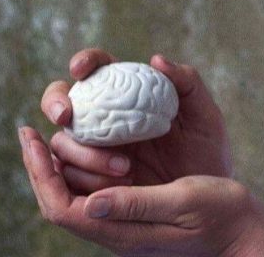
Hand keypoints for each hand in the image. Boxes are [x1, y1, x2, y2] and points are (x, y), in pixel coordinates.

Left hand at [19, 127, 263, 255]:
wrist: (244, 235)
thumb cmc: (222, 217)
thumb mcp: (184, 203)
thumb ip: (138, 204)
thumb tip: (92, 204)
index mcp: (121, 229)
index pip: (59, 206)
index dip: (37, 171)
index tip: (28, 134)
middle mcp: (116, 224)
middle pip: (61, 195)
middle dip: (48, 159)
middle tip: (47, 124)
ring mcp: (126, 215)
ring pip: (78, 186)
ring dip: (72, 154)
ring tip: (78, 121)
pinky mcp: (139, 204)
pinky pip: (101, 180)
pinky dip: (92, 154)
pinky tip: (102, 132)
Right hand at [40, 49, 231, 192]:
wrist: (208, 204)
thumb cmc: (207, 153)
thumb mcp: (206, 118)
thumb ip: (188, 84)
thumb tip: (155, 59)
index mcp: (129, 96)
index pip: (99, 69)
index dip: (85, 62)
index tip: (81, 70)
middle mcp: (105, 121)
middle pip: (63, 102)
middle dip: (55, 102)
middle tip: (67, 116)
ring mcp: (94, 152)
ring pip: (62, 143)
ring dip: (82, 153)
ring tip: (125, 169)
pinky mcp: (91, 183)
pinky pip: (68, 179)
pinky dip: (80, 180)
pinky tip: (109, 187)